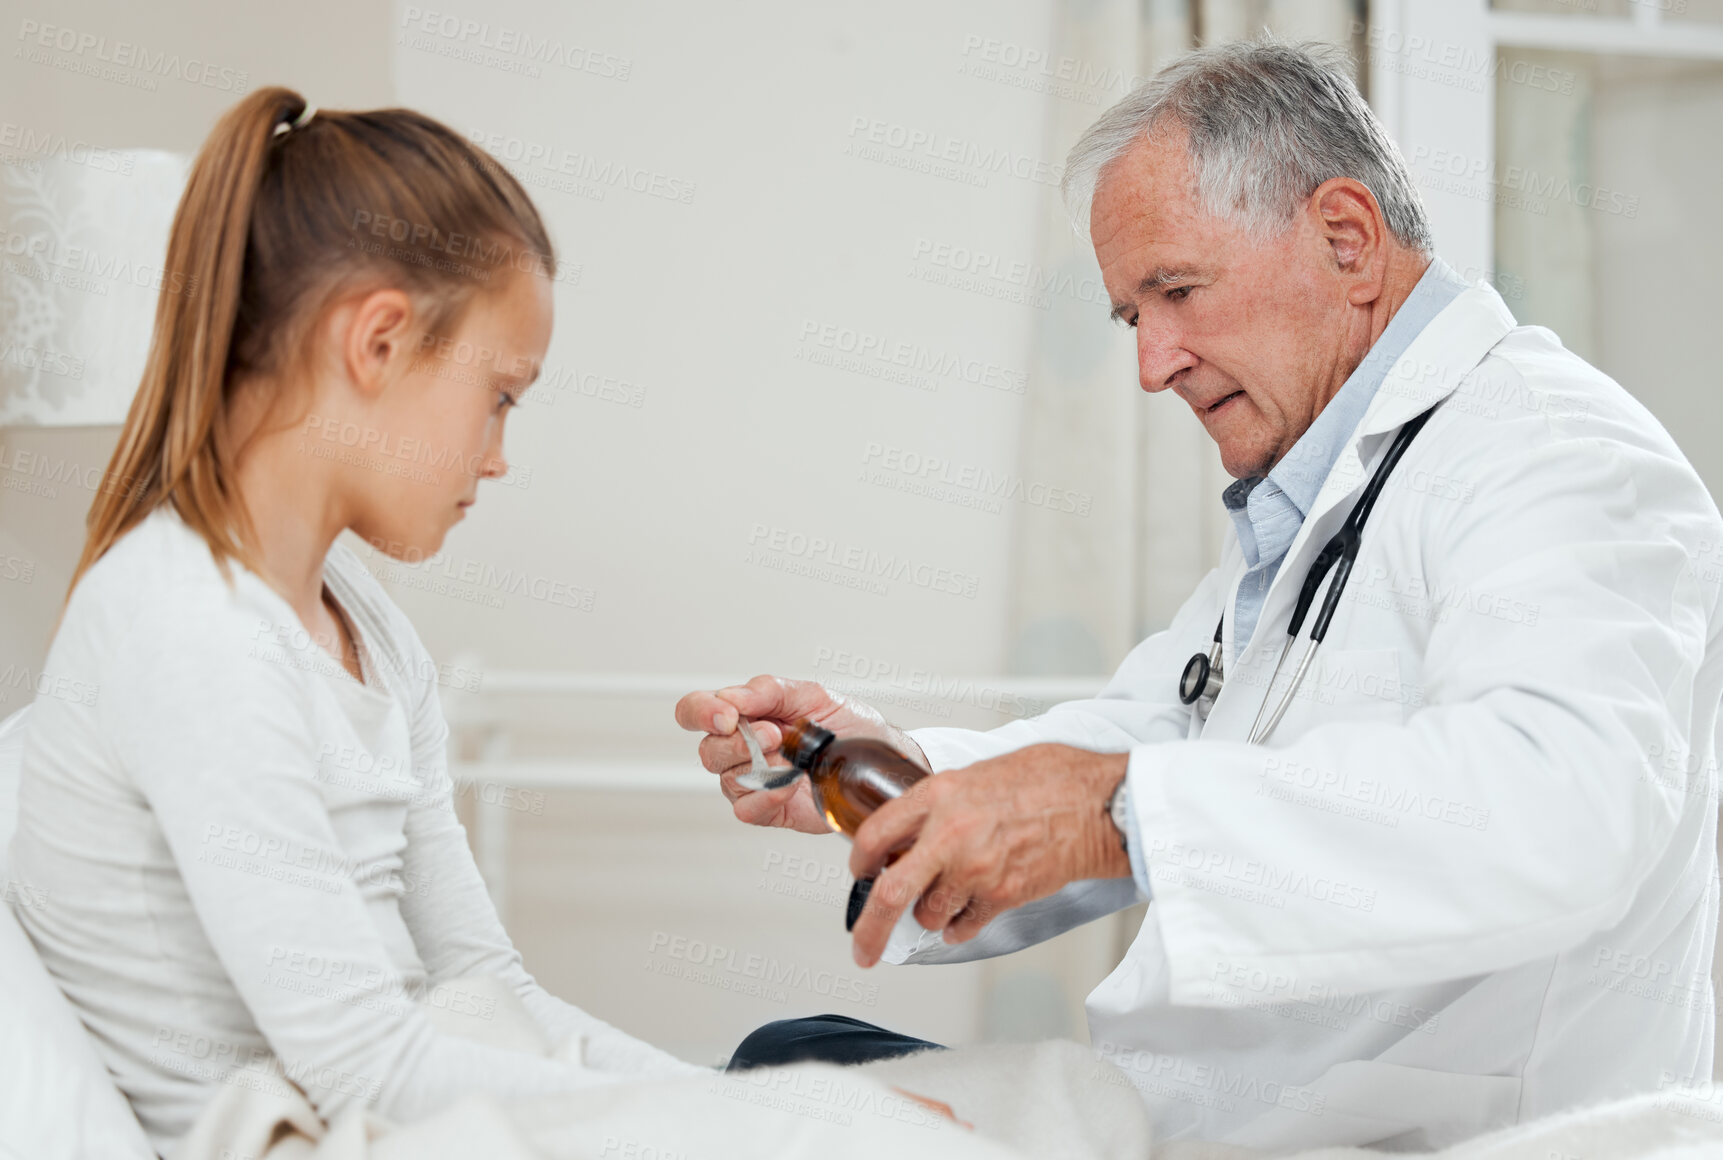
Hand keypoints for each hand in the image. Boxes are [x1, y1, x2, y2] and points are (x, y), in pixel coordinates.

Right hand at [674, 674, 928, 834]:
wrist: (877, 761)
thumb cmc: (847, 725)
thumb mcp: (813, 694)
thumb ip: (770, 691)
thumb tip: (732, 696)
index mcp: (745, 714)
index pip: (696, 710)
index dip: (701, 713)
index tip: (728, 715)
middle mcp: (742, 749)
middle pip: (708, 750)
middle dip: (739, 742)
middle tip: (776, 734)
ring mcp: (753, 781)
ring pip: (726, 779)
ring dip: (759, 767)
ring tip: (792, 759)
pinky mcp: (768, 809)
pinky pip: (746, 809)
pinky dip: (765, 797)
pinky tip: (788, 786)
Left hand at [847, 744, 1130, 966]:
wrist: (1099, 804)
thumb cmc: (1052, 780)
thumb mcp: (982, 772)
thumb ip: (945, 799)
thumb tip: (919, 823)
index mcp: (939, 794)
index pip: (876, 834)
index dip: (860, 858)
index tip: (859, 872)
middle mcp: (950, 834)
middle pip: (890, 893)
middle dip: (868, 929)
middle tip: (862, 947)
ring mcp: (975, 870)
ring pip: (928, 913)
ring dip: (930, 912)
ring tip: (947, 895)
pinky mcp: (1002, 896)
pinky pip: (963, 925)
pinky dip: (959, 927)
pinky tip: (965, 916)